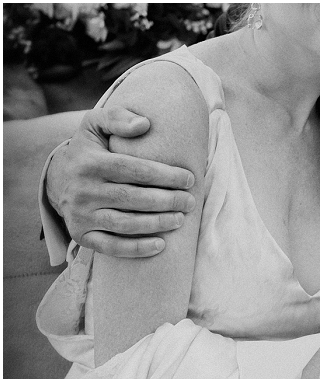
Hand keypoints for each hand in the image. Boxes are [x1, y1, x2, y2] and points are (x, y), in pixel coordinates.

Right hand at [46, 106, 196, 257]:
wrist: (58, 179)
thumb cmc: (89, 151)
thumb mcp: (95, 126)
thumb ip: (118, 118)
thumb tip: (145, 124)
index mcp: (89, 163)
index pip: (134, 170)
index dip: (165, 175)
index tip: (189, 179)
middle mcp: (82, 190)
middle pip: (133, 198)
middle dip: (167, 201)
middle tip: (189, 202)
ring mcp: (81, 215)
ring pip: (125, 224)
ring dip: (157, 224)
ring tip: (180, 219)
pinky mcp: (82, 235)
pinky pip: (111, 247)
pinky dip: (137, 249)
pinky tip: (161, 245)